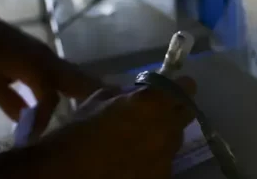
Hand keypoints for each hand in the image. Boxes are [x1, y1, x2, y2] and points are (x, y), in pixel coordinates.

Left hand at [0, 6, 103, 137]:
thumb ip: (10, 103)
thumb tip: (27, 123)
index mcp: (33, 66)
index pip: (49, 98)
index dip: (45, 118)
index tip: (33, 135)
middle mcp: (47, 59)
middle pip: (77, 80)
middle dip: (95, 94)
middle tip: (118, 105)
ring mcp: (48, 54)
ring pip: (75, 74)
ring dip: (91, 88)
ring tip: (112, 100)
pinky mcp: (45, 54)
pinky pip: (68, 71)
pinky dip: (79, 83)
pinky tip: (84, 92)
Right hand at [34, 78, 197, 178]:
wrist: (69, 173)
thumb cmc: (78, 131)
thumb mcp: (98, 100)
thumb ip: (123, 93)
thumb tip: (135, 93)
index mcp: (153, 103)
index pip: (186, 86)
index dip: (177, 86)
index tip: (166, 90)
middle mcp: (167, 128)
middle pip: (186, 113)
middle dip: (173, 111)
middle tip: (155, 114)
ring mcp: (166, 156)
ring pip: (174, 140)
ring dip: (161, 137)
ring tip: (138, 142)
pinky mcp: (162, 177)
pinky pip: (164, 162)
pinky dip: (152, 160)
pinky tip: (132, 162)